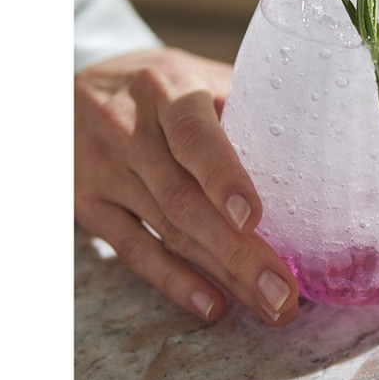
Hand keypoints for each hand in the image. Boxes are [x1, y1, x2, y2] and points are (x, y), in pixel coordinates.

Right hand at [74, 47, 298, 324]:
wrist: (68, 90)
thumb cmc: (158, 84)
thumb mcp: (194, 75)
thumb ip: (239, 104)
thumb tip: (310, 144)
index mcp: (166, 88)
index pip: (191, 133)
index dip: (222, 176)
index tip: (252, 217)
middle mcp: (129, 129)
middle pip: (184, 198)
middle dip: (238, 251)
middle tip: (283, 291)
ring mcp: (104, 170)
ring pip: (167, 230)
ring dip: (221, 273)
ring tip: (269, 303)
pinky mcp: (87, 205)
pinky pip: (133, 250)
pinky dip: (174, 281)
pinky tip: (213, 303)